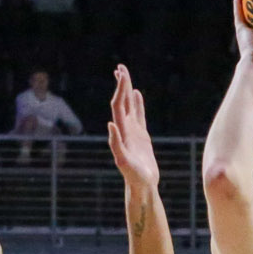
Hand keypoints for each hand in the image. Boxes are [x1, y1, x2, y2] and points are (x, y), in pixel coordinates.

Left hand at [106, 65, 159, 188]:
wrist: (142, 186)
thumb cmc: (134, 177)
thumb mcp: (123, 162)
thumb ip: (116, 144)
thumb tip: (111, 124)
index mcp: (121, 132)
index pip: (118, 106)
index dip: (120, 90)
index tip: (122, 75)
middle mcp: (125, 129)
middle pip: (121, 102)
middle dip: (121, 84)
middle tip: (121, 67)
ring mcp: (132, 132)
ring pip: (129, 106)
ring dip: (126, 90)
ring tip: (124, 74)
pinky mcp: (141, 136)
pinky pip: (139, 115)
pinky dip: (137, 103)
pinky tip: (137, 94)